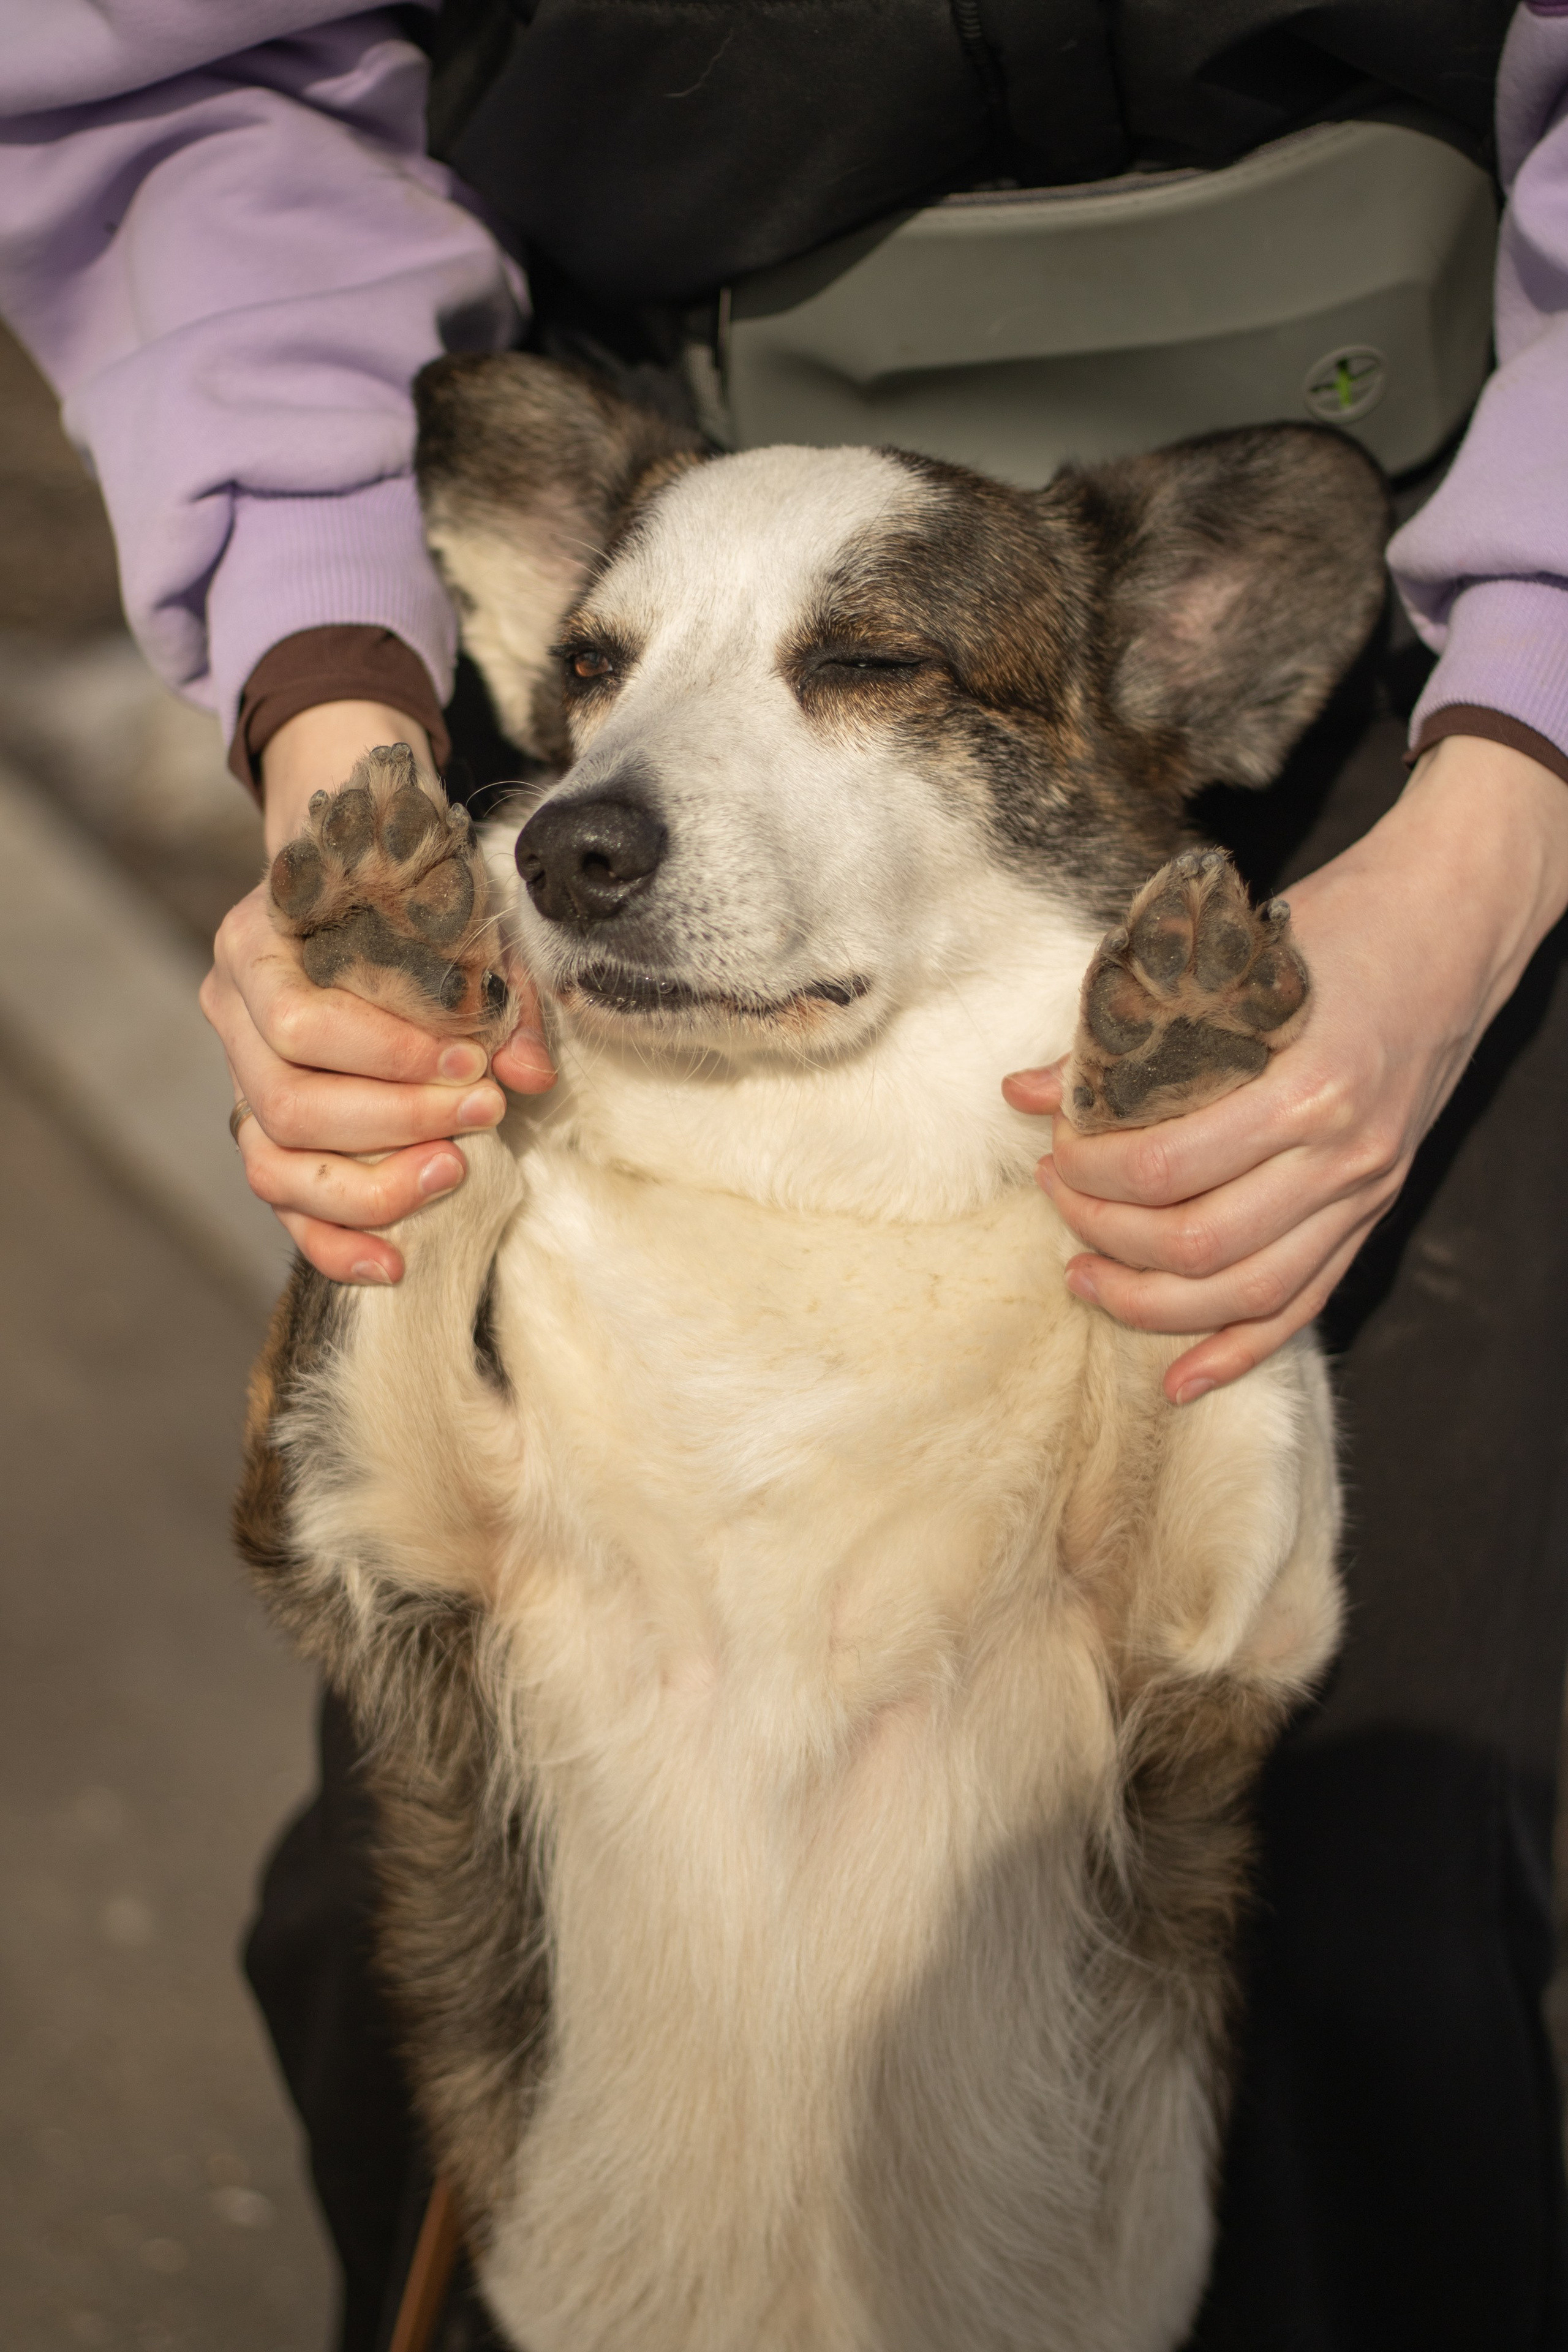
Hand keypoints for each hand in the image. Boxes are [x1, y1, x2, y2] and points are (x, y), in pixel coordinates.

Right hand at [201, 700, 554, 1283]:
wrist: (360, 883)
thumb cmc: (409, 897)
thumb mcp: (457, 918)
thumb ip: (497, 988)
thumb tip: (529, 1074)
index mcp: (257, 945)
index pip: (298, 1023)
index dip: (387, 1055)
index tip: (472, 1059)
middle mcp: (231, 1015)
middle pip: (289, 1102)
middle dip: (396, 1120)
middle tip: (484, 1111)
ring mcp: (240, 1081)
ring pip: (275, 1164)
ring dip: (371, 1185)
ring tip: (455, 1169)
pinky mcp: (266, 1135)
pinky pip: (283, 1208)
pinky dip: (335, 1243)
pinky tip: (395, 1264)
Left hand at [1003, 736, 1567, 1402]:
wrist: (1456, 923)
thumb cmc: (1339, 927)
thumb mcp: (1232, 962)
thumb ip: (1132, 1032)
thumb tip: (1025, 1090)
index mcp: (1306, 1086)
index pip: (1169, 1169)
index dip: (1092, 1178)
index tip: (1054, 1153)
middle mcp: (1343, 1153)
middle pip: (1199, 1247)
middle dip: (1105, 1238)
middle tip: (1058, 1203)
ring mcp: (1366, 1190)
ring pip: (1247, 1294)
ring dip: (1151, 1304)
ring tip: (1085, 1277)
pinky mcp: (1376, 1210)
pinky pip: (1304, 1305)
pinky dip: (1239, 1350)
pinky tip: (1182, 1379)